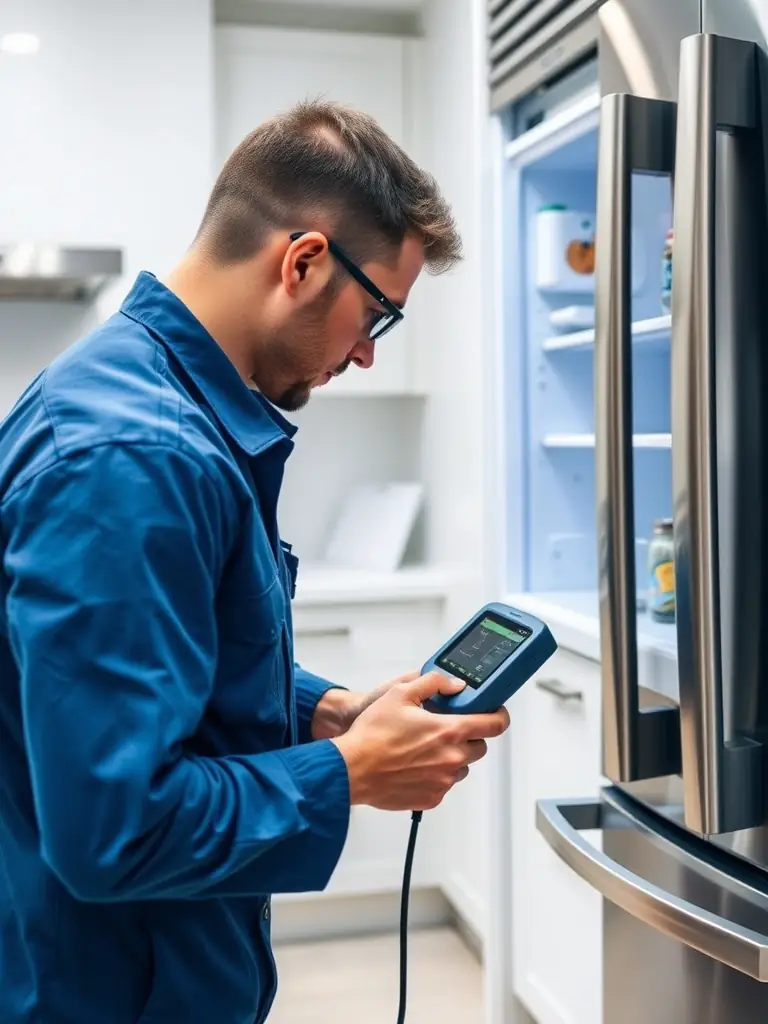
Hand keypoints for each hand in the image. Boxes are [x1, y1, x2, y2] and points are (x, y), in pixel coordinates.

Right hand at [331, 671, 509, 811]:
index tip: (496, 713)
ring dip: (451, 756)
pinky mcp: (432, 798)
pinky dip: (435, 774)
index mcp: (450, 731)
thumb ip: (433, 683)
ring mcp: (443, 781)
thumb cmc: (372, 734)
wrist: (351, 769)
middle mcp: (452, 759)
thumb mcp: (400, 693)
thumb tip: (455, 685)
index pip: (494, 724)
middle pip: (480, 747)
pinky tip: (414, 765)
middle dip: (468, 736)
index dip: (499, 715)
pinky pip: (444, 784)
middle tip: (446, 728)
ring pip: (462, 767)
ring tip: (424, 748)